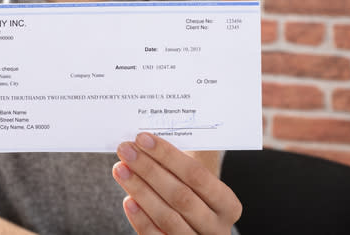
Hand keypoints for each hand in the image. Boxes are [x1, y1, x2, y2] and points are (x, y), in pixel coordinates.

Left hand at [113, 133, 241, 233]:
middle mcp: (216, 228)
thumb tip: (160, 125)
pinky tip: (127, 199)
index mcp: (228, 205)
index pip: (197, 175)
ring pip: (167, 218)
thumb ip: (191, 155)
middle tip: (126, 150)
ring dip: (140, 190)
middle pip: (180, 196)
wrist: (198, 225)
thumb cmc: (196, 193)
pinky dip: (141, 219)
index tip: (143, 138)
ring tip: (121, 169)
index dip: (169, 156)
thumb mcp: (203, 174)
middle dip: (149, 170)